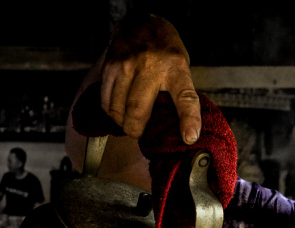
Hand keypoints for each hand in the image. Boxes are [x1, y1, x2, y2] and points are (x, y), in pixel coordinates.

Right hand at [101, 14, 200, 142]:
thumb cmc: (165, 53)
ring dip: (122, 122)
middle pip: (137, 110)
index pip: (185, 97)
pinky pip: (105, 100)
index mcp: (176, 68)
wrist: (141, 23)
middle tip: (139, 133)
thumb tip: (182, 132)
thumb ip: (180, 95)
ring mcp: (127, 64)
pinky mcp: (110, 65)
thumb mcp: (181, 68)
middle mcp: (151, 65)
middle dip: (136, 130)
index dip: (188, 120)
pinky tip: (118, 110)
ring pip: (117, 108)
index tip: (189, 138)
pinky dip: (111, 112)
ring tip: (129, 121)